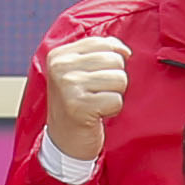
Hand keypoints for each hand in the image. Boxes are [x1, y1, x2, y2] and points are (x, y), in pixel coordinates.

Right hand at [38, 31, 131, 165]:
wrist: (64, 141)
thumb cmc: (77, 105)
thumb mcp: (79, 73)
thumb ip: (98, 54)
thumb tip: (125, 51)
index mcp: (59, 55)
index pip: (102, 43)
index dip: (113, 59)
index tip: (100, 77)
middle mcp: (61, 67)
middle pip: (115, 60)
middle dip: (114, 80)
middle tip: (98, 94)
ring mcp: (68, 86)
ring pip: (119, 79)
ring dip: (115, 95)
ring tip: (98, 103)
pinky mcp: (79, 106)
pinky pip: (116, 100)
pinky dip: (113, 110)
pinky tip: (98, 114)